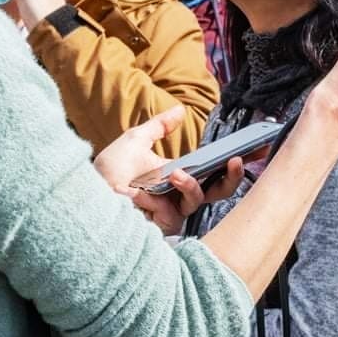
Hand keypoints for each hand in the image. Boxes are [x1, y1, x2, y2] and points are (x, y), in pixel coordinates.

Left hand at [92, 107, 238, 234]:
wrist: (85, 193)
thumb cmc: (108, 172)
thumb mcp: (136, 140)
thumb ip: (159, 127)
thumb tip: (179, 111)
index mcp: (177, 177)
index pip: (212, 172)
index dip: (234, 163)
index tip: (252, 148)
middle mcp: (178, 196)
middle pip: (218, 192)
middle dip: (232, 177)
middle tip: (236, 161)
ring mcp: (172, 212)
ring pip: (198, 201)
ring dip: (189, 186)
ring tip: (176, 174)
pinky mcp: (162, 226)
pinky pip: (175, 213)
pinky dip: (157, 200)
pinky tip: (142, 194)